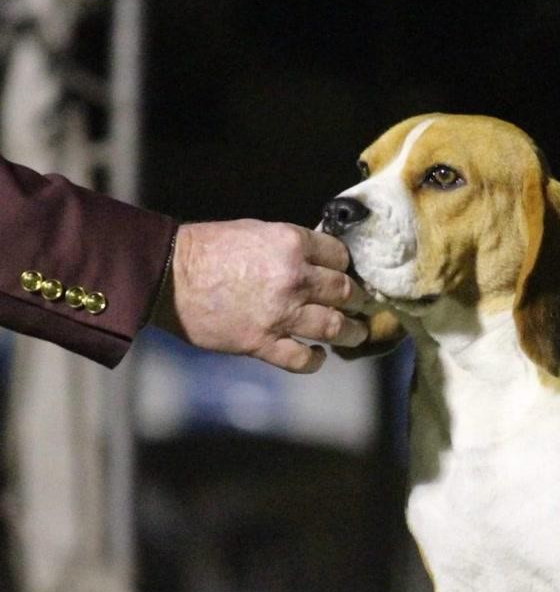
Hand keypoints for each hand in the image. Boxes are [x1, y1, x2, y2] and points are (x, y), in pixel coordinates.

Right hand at [151, 219, 368, 372]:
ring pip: (335, 327)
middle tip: (360, 305)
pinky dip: (315, 360)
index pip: (340, 257)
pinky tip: (318, 355)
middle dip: (357, 299)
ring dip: (351, 332)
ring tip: (356, 333)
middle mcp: (294, 278)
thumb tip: (317, 260)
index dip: (345, 267)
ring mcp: (281, 313)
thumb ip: (290, 247)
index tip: (346, 274)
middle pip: (345, 292)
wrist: (168, 275)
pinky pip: (302, 359)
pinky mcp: (263, 342)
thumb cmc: (208, 249)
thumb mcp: (256, 232)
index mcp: (292, 244)